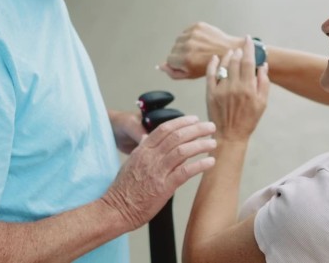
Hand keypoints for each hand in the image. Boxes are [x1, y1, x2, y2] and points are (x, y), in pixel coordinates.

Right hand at [102, 116, 216, 228]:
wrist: (116, 209)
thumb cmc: (124, 189)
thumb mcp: (131, 163)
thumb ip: (143, 151)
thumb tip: (150, 140)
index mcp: (142, 150)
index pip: (164, 129)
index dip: (182, 122)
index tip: (195, 119)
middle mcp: (150, 158)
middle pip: (177, 136)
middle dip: (196, 129)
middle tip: (210, 127)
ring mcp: (157, 171)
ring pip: (182, 151)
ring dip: (200, 145)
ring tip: (213, 143)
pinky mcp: (163, 187)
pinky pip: (185, 172)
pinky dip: (199, 165)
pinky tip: (210, 162)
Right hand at [160, 22, 243, 79]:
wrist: (229, 50)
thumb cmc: (213, 65)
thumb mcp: (192, 75)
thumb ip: (173, 73)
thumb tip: (160, 66)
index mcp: (186, 59)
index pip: (169, 59)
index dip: (178, 63)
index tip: (187, 63)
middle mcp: (188, 45)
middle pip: (173, 49)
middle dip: (181, 53)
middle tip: (194, 56)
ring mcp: (193, 34)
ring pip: (179, 39)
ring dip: (185, 44)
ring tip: (197, 49)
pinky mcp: (197, 26)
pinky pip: (186, 31)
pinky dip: (190, 36)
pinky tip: (200, 42)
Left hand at [206, 36, 268, 141]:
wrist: (230, 135)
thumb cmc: (248, 120)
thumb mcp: (262, 103)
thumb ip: (264, 83)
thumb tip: (263, 65)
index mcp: (249, 88)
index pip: (249, 62)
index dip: (249, 48)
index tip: (249, 39)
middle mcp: (235, 87)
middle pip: (236, 61)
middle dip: (239, 51)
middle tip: (240, 47)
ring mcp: (221, 90)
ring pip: (224, 65)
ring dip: (228, 55)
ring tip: (231, 52)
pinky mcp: (210, 93)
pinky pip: (210, 74)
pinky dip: (213, 64)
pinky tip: (215, 58)